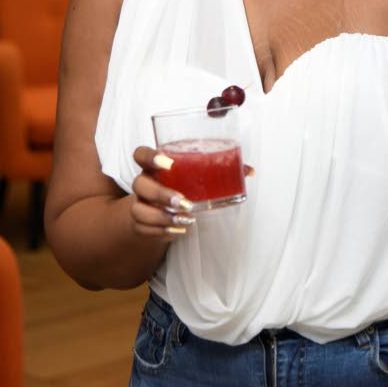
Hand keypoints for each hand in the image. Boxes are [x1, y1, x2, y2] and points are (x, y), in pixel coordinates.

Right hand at [130, 146, 253, 240]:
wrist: (159, 208)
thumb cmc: (180, 185)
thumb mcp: (196, 175)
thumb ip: (220, 169)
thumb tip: (248, 171)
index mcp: (155, 165)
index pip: (140, 154)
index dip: (149, 156)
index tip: (167, 163)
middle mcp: (143, 182)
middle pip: (139, 184)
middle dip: (161, 194)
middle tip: (184, 202)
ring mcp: (138, 203)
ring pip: (139, 210)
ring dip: (162, 217)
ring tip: (186, 220)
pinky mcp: (139, 223)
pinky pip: (143, 229)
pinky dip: (162, 232)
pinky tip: (178, 230)